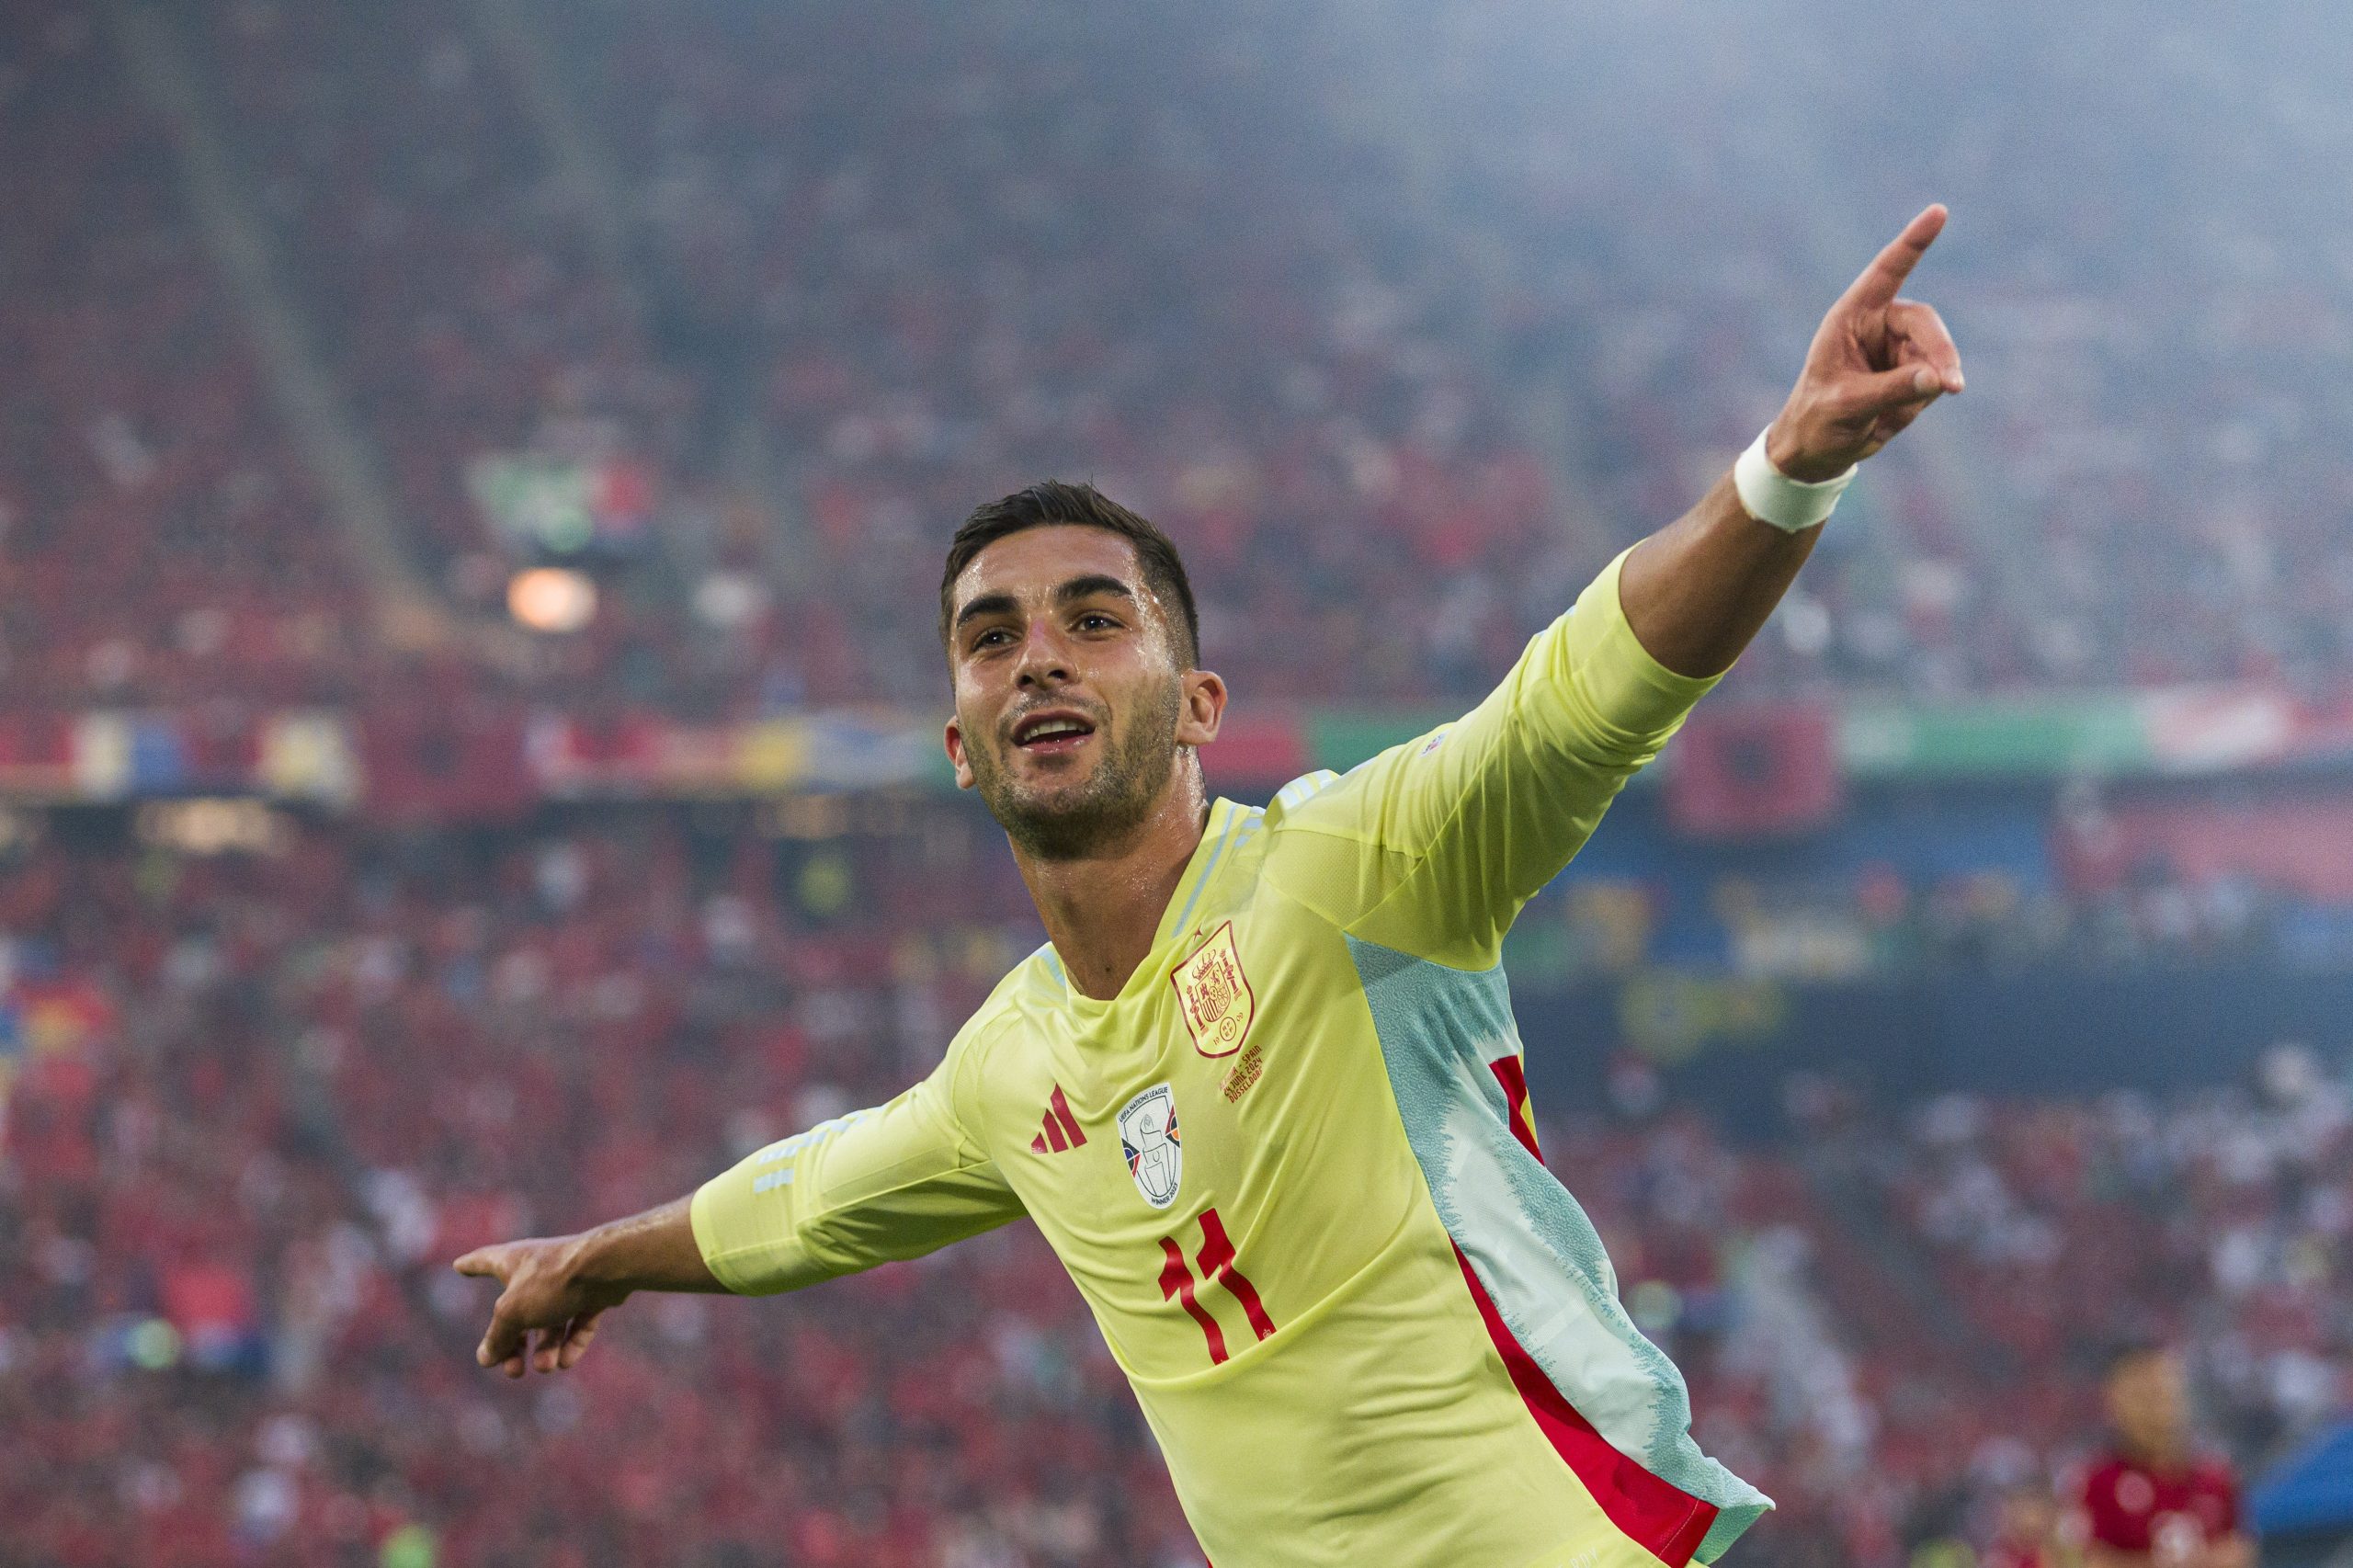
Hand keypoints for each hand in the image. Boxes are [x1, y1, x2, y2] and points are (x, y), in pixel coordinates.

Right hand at [453, 1234, 626, 1378]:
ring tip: (547, 1367)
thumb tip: (486, 1358)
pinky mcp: (592, 1293)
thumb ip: (497, 1336)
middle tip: (513, 1371)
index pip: (484, 1261)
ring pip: (550, 1322)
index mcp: (512, 1262)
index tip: (460, 1265)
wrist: (606, 1268)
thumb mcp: (512, 1312)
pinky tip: (565, 1361)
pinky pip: (577, 1323)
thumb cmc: (551, 1281)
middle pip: (518, 1311)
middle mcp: (538, 1270)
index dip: (471, 1265)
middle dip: (514, 1344)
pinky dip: (571, 1343)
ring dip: (546, 1349)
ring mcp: (567, 1282)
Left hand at [1766, 204, 1964, 481]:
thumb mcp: (1847, 406)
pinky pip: (1935, 381)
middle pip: (1926, 325)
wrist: (1815, 452)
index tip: (1938, 212)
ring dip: (1929, 386)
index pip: (1887, 272)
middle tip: (1952, 386)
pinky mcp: (1914, 371)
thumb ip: (1892, 390)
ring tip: (1892, 417)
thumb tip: (1941, 379)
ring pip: (1936, 356)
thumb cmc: (1817, 420)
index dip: (1913, 243)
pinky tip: (1891, 418)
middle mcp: (1877, 325)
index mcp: (1851, 317)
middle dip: (1940, 354)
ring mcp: (1898, 348)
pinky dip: (1922, 402)